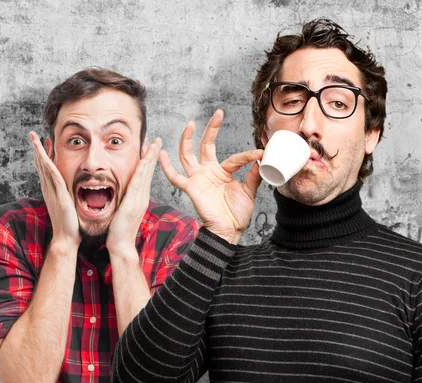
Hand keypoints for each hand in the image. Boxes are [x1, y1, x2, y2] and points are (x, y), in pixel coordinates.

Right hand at [29, 131, 80, 248]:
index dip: (44, 155)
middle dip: (37, 149)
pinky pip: (52, 177)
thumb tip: (74, 189)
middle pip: (41, 165)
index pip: (46, 169)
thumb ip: (69, 195)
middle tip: (33, 135)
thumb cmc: (70, 224)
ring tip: (34, 138)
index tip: (44, 142)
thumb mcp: (69, 205)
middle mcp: (49, 189)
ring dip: (39, 152)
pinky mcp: (59, 196)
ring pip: (44, 167)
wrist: (66, 238)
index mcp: (52, 191)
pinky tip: (44, 155)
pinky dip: (47, 165)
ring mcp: (52, 192)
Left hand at [106, 138, 162, 255]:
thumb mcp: (122, 209)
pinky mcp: (133, 203)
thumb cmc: (119, 230)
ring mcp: (139, 199)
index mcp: (140, 197)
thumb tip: (122, 190)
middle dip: (153, 154)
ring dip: (150, 158)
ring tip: (154, 144)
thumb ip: (124, 198)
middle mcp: (142, 196)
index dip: (149, 159)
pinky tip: (144, 160)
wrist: (121, 245)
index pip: (146, 174)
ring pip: (146, 174)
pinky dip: (142, 171)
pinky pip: (138, 184)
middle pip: (150, 171)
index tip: (150, 146)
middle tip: (158, 139)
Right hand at [160, 110, 263, 243]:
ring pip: (188, 155)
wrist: (229, 231)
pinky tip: (161, 154)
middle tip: (218, 113)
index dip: (247, 156)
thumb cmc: (237, 214)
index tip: (260, 153)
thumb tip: (260, 160)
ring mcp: (198, 178)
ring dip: (187, 139)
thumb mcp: (249, 192)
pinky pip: (175, 177)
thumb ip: (253, 176)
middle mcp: (208, 172)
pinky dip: (166, 167)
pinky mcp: (190, 188)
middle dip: (211, 129)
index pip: (234, 158)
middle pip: (207, 145)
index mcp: (223, 172)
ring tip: (190, 124)